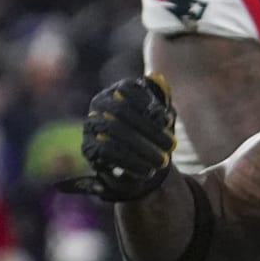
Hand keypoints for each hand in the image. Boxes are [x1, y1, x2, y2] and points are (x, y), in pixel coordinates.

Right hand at [56, 74, 177, 201]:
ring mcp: (91, 124)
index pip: (128, 89)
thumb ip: (162, 110)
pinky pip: (106, 152)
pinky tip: (146, 170)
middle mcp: (100, 104)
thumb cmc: (151, 124)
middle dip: (149, 129)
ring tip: (162, 162)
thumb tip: (162, 116)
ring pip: (112, 131)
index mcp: (118, 89)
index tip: (168, 119)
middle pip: (121, 110)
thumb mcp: (160, 115)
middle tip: (172, 146)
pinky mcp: (88, 146)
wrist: (132, 148)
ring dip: (140, 148)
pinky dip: (129, 162)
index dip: (147, 101)